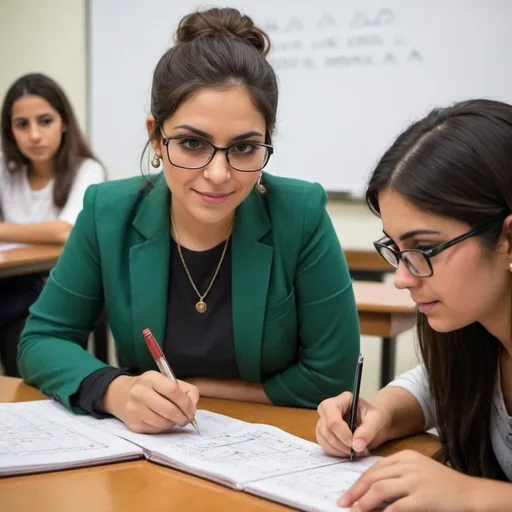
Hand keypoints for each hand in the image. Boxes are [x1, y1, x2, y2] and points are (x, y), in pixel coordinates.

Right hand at [102, 371, 198, 433]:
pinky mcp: (133, 424)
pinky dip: (163, 428)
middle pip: (169, 410)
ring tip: (174, 419)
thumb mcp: (167, 380)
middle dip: (183, 417)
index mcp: (151, 378)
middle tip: (187, 420)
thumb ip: (186, 390)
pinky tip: (162, 421)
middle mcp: (140, 392)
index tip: (192, 410)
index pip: (173, 391)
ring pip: (163, 422)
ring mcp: (134, 409)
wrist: (121, 394)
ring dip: (173, 423)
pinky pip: (155, 430)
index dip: (186, 403)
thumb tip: (193, 407)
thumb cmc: (151, 388)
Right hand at [316, 392, 390, 457]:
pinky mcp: (322, 432)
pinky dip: (336, 452)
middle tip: (358, 451)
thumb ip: (367, 431)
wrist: (373, 422)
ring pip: (323, 438)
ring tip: (355, 451)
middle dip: (341, 444)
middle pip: (326, 428)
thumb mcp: (376, 421)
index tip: (354, 444)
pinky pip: (324, 445)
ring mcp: (323, 420)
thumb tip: (356, 446)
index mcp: (342, 400)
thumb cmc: (374, 417)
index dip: (341, 433)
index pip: (333, 417)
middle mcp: (328, 408)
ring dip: (339, 450)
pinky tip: (347, 451)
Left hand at [339, 450, 475, 510]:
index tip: (348, 493)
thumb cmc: (443, 485)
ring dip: (364, 503)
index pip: (374, 469)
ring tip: (355, 511)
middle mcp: (408, 465)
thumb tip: (370, 492)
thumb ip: (396, 477)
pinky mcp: (423, 497)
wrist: (470, 494)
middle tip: (344, 503)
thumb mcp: (417, 472)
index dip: (358, 482)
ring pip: (380, 490)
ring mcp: (415, 480)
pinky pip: (396, 507)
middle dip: (356, 492)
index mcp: (405, 456)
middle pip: (373, 478)